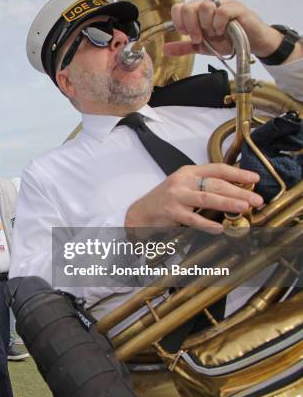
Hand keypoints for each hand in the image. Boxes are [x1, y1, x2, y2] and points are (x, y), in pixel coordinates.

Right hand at [125, 163, 262, 232]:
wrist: (139, 213)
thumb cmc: (165, 201)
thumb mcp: (184, 187)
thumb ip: (204, 186)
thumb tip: (236, 192)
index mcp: (188, 172)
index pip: (217, 169)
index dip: (237, 173)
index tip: (255, 178)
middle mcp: (182, 181)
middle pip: (215, 184)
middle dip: (238, 191)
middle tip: (256, 199)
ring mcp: (176, 197)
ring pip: (206, 199)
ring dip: (227, 203)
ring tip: (244, 207)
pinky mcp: (170, 212)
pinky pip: (193, 219)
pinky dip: (207, 224)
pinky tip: (220, 228)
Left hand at [166, 0, 283, 58]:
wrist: (251, 45)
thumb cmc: (228, 42)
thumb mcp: (201, 47)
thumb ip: (184, 47)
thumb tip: (165, 49)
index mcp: (198, 12)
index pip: (180, 7)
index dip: (178, 21)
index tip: (185, 34)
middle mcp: (209, 5)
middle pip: (190, 6)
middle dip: (190, 25)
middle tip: (198, 37)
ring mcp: (223, 4)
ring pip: (205, 5)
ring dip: (206, 24)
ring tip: (214, 34)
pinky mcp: (237, 8)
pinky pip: (222, 10)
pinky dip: (219, 23)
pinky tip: (223, 31)